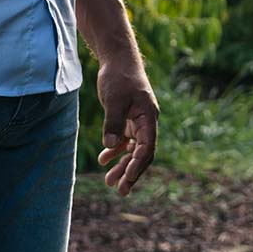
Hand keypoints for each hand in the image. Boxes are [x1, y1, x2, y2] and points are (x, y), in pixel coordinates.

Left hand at [96, 55, 159, 195]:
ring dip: (122, 165)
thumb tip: (110, 147)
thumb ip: (113, 123)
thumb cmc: (119, 77)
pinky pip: (123, 141)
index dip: (138, 164)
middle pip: (142, 153)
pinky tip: (103, 160)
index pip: (147, 146)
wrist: (118, 60)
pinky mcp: (127, 120)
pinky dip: (115, 151)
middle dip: (131, 172)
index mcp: (148, 117)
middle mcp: (146, 122)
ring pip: (132, 150)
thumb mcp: (115, 100)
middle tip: (121, 191)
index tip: (128, 177)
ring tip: (108, 181)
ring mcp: (137, 122)